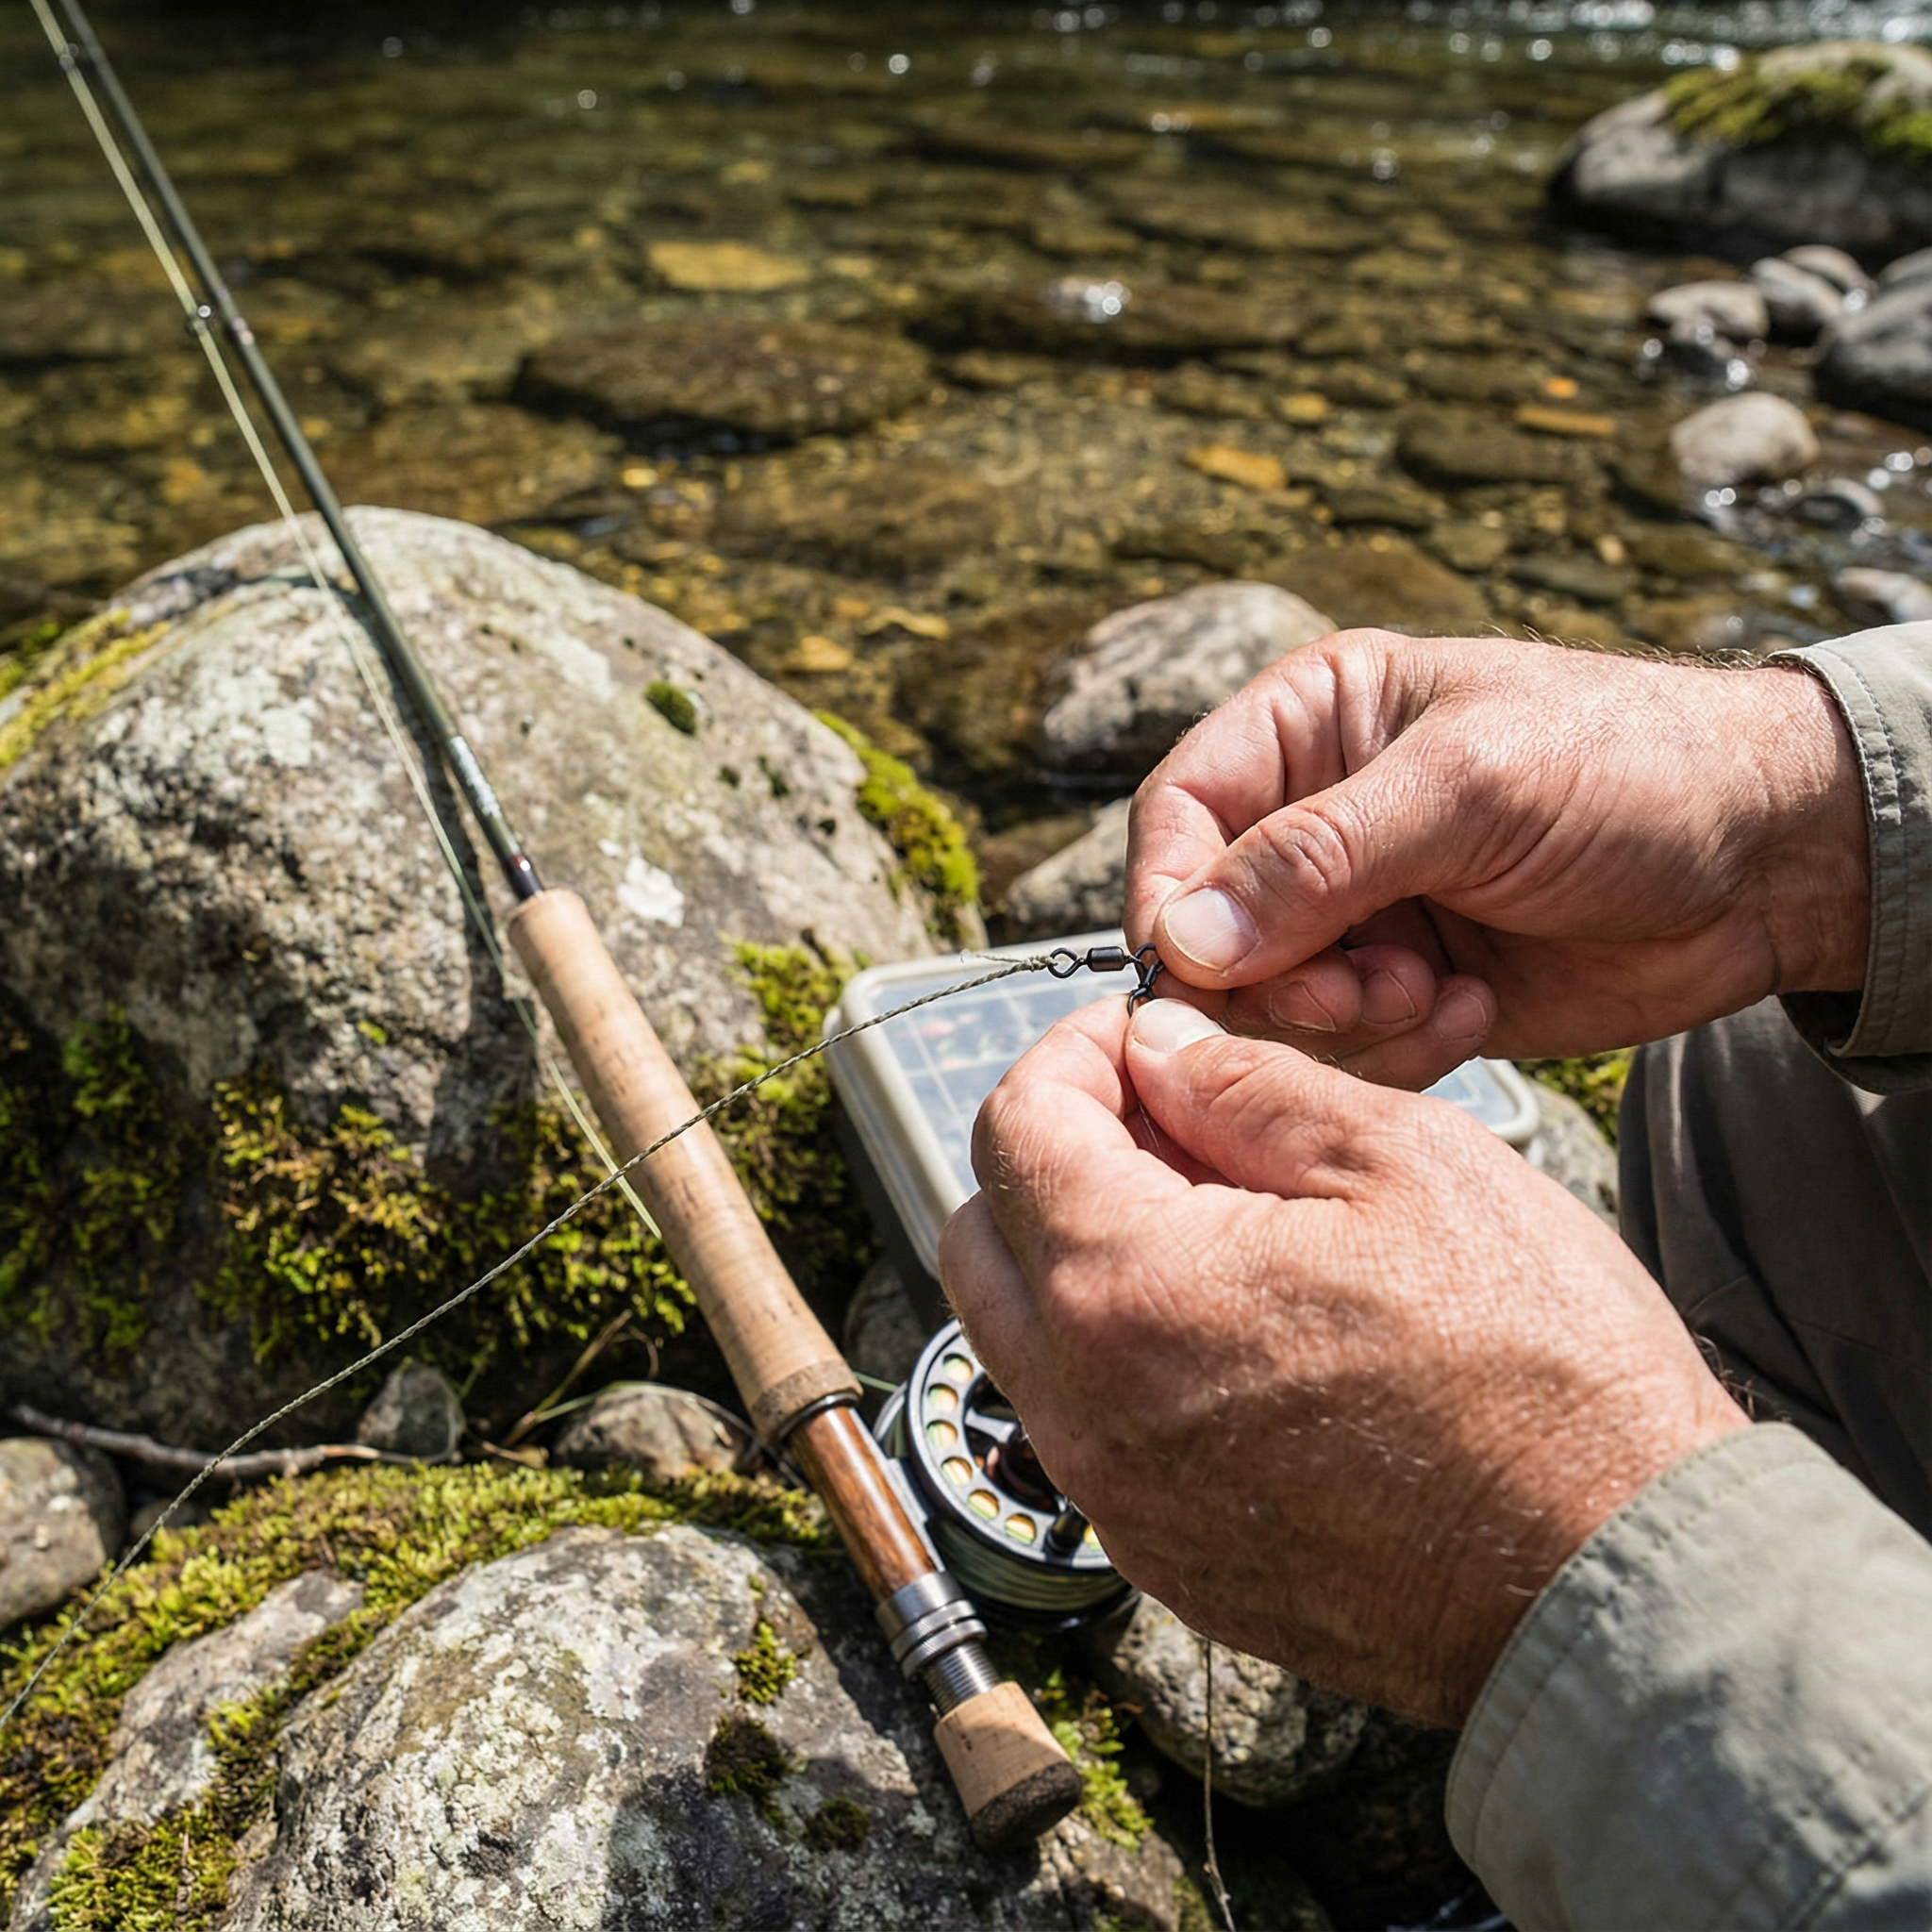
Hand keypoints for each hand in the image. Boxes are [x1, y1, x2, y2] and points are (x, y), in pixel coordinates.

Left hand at [940, 997, 1747, 1728]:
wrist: (1612, 1584)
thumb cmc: (1537, 1369)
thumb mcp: (1402, 1160)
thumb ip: (1245, 1086)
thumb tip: (1154, 1050)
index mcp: (1128, 1289)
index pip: (1015, 1127)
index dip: (1071, 1053)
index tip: (1137, 1039)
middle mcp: (1088, 1409)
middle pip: (987, 1234)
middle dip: (1054, 1151)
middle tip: (1171, 1120)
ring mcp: (1118, 1497)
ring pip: (1027, 1335)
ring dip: (1082, 1252)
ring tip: (1217, 1219)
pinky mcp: (1164, 1554)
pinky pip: (1090, 1425)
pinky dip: (1123, 1351)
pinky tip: (1238, 1326)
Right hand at [1126, 631, 1869, 1087]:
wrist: (1768, 864)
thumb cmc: (1629, 769)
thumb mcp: (1467, 788)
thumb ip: (1317, 859)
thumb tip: (1181, 934)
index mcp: (1313, 726)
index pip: (1181, 812)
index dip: (1171, 892)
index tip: (1191, 965)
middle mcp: (1318, 820)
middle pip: (1214, 925)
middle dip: (1277, 976)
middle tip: (1356, 990)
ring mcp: (1359, 912)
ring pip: (1270, 1003)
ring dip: (1344, 1019)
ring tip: (1433, 992)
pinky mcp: (1402, 990)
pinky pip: (1342, 1050)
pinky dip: (1397, 1050)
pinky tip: (1473, 1010)